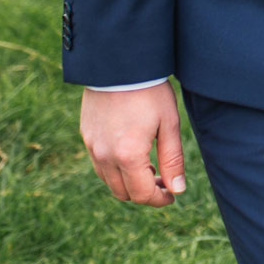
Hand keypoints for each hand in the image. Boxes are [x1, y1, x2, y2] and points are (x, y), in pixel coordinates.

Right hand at [81, 83, 186, 206]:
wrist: (119, 64)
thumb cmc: (149, 91)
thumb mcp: (168, 124)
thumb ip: (173, 160)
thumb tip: (178, 190)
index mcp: (128, 155)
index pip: (141, 194)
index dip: (159, 199)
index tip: (172, 195)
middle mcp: (104, 156)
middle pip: (123, 193)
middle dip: (144, 193)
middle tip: (163, 181)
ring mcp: (91, 146)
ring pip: (109, 181)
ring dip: (128, 182)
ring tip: (150, 167)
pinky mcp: (86, 136)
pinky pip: (99, 165)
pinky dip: (115, 169)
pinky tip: (131, 155)